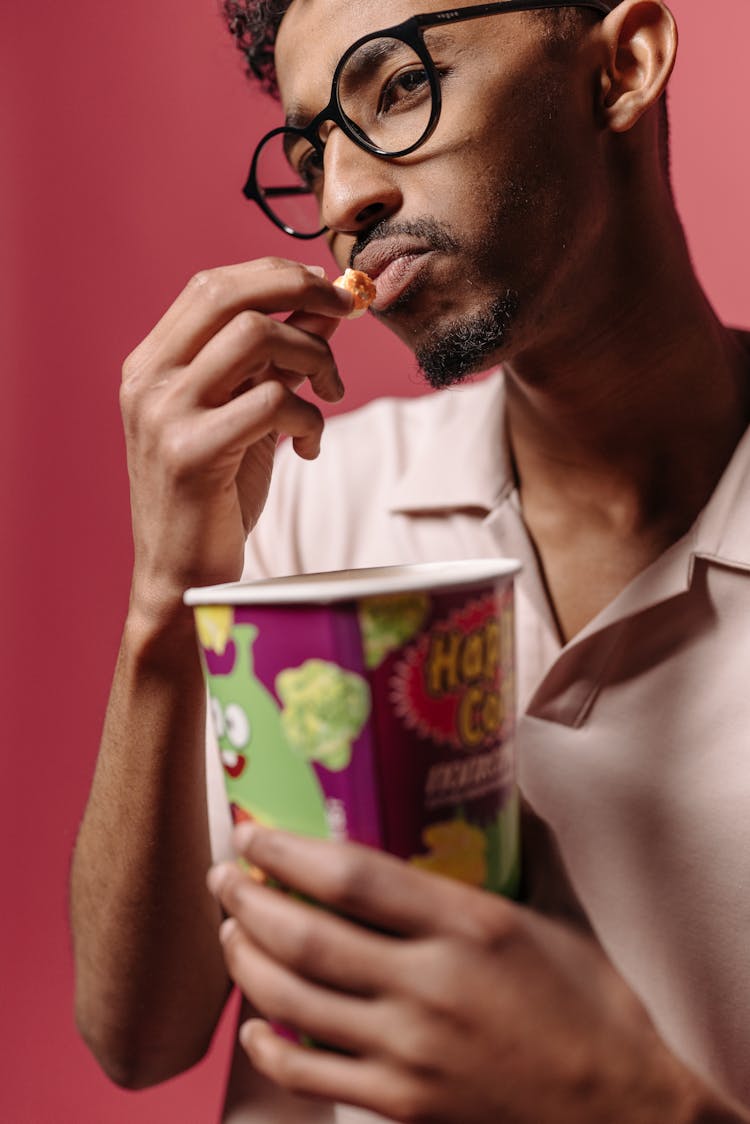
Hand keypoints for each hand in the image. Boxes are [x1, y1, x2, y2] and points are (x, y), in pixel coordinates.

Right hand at [119, 259, 353, 619]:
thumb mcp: (248, 414)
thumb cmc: (216, 496)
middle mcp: (149, 380)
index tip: (329, 290)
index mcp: (152, 364)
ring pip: (256, 337)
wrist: (183, 578)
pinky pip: (272, 400)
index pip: (212, 286)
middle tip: (348, 312)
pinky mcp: (191, 454)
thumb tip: (326, 304)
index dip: (277, 275)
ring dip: (315, 356)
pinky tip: (309, 448)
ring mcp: (164, 415)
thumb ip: (277, 360)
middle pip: (229, 294)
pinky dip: (310, 417)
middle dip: (302, 290)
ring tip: (330, 394)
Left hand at [208, 825, 713, 1123]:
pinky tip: (256, 1026)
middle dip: (248, 902)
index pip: (353, 878)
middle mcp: (431, 985)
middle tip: (222, 879)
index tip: (255, 833)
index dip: (289, 851)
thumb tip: (492, 788)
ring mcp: (412, 1052)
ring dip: (247, 964)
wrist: (623, 1113)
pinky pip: (312, 1078)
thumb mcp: (551, 918)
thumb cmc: (592, 1007)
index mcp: (469, 926)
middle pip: (307, 936)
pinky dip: (270, 1049)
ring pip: (295, 1003)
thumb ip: (508, 856)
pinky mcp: (405, 1106)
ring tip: (229, 935)